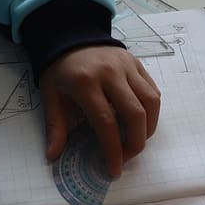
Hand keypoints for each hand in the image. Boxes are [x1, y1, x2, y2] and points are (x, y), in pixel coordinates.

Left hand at [40, 45, 160, 176]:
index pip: (106, 122)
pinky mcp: (137, 64)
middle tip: (127, 157)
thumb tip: (53, 156)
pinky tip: (141, 121)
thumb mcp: (51, 97)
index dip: (113, 150)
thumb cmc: (60, 71)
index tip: (114, 169)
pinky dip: (152, 111)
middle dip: (136, 143)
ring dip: (149, 128)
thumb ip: (55, 127)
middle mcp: (110, 73)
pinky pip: (153, 90)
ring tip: (136, 140)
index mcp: (86, 83)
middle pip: (135, 114)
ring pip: (151, 102)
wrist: (70, 35)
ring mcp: (127, 66)